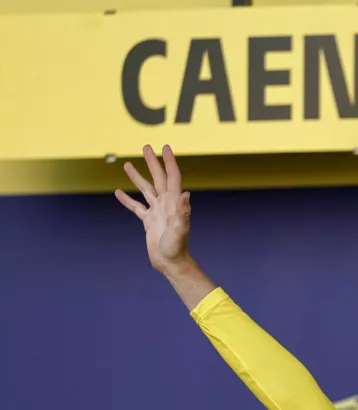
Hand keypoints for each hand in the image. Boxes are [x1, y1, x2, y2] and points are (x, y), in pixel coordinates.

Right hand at [115, 144, 191, 272]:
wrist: (171, 263)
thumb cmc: (177, 247)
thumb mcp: (180, 229)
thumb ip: (183, 211)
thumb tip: (185, 193)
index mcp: (174, 202)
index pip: (172, 176)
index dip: (169, 161)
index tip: (165, 147)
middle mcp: (166, 204)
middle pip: (158, 178)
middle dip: (152, 162)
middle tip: (146, 146)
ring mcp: (157, 212)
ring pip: (145, 189)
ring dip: (137, 177)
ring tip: (126, 164)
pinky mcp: (148, 221)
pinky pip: (136, 207)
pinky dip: (127, 199)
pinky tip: (118, 192)